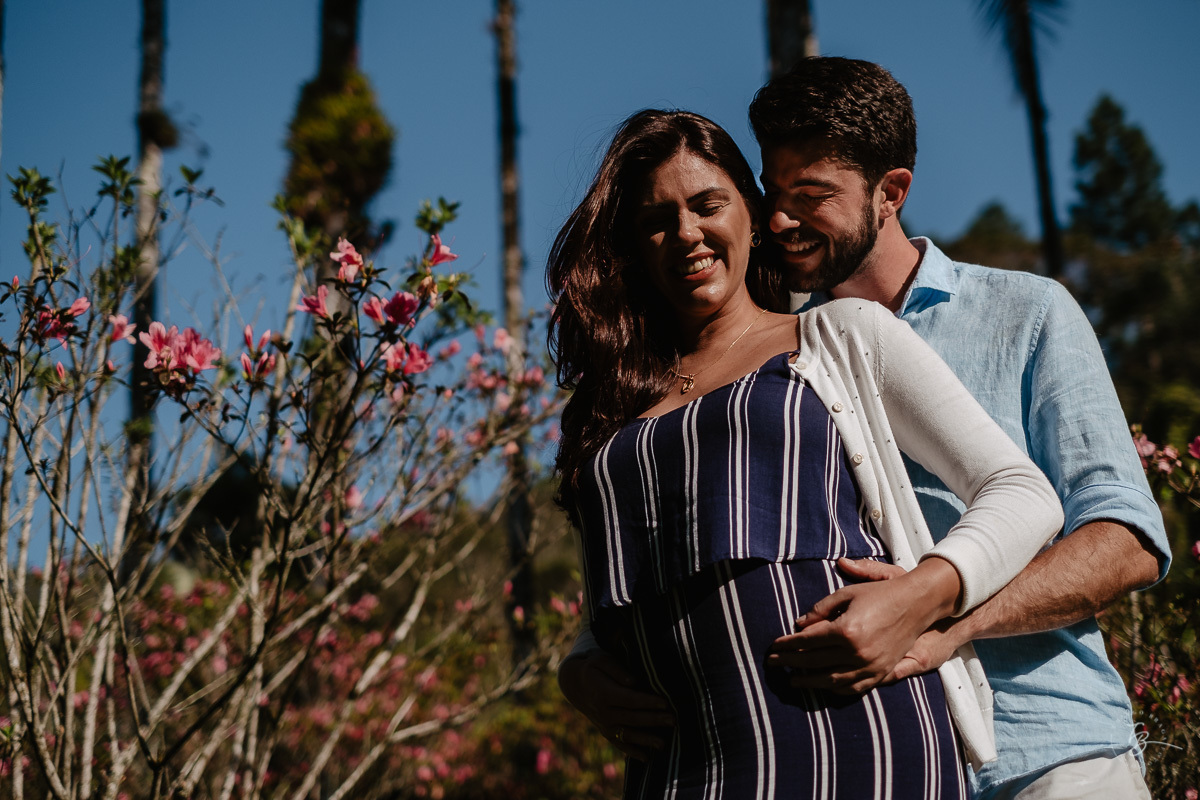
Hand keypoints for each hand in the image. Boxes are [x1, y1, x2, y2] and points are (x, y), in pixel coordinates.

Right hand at [558, 649, 674, 759]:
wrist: (575, 684)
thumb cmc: (593, 668)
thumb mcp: (601, 660)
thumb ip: (617, 669)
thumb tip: (634, 682)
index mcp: (604, 693)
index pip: (629, 699)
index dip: (647, 702)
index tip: (665, 703)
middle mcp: (604, 712)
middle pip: (632, 718)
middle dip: (654, 720)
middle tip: (673, 720)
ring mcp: (604, 724)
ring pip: (628, 734)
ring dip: (646, 740)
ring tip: (663, 744)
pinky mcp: (606, 732)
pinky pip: (620, 744)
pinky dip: (632, 752)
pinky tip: (647, 758)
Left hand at [766, 557, 959, 694]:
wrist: (916, 604)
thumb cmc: (879, 595)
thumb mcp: (846, 594)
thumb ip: (820, 610)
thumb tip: (799, 625)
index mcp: (846, 630)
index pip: (807, 641)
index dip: (787, 644)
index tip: (773, 646)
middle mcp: (857, 651)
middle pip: (814, 661)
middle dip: (790, 663)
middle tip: (773, 664)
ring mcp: (871, 665)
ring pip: (832, 679)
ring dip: (809, 681)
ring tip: (793, 680)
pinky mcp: (882, 672)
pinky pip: (855, 687)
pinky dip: (836, 688)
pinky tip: (824, 686)